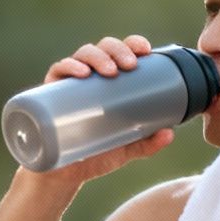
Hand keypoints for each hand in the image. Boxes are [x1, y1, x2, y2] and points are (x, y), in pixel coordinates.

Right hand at [20, 34, 175, 187]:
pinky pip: (58, 71)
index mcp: (108, 83)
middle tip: (130, 65)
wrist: (62, 176)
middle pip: (103, 48)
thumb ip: (147, 144)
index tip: (145, 50)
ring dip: (97, 56)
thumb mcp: (124, 150)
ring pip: (82, 55)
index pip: (121, 53)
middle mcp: (89, 77)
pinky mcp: (49, 94)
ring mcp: (69, 84)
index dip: (133, 44)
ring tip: (109, 70)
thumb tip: (170, 133)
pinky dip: (69, 67)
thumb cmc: (93, 156)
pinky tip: (81, 74)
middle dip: (118, 50)